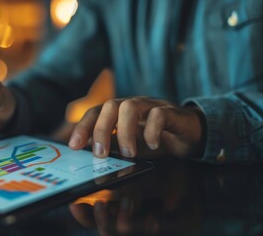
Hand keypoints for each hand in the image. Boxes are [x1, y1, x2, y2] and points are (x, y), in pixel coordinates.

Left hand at [68, 97, 205, 157]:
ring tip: (128, 154)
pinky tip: (151, 145)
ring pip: (131, 107)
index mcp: (119, 111)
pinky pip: (159, 114)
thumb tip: (92, 157)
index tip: (74, 146)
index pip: (96, 112)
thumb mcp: (129, 144)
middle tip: (100, 154)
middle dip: (101, 130)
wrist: (188, 132)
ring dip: (125, 132)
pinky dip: (151, 131)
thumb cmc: (154, 138)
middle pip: (110, 106)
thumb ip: (112, 147)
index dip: (83, 127)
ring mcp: (151, 105)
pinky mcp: (171, 112)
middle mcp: (132, 104)